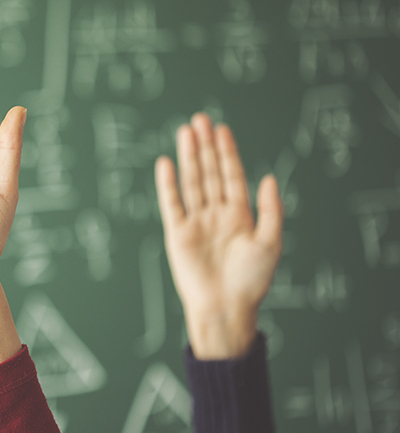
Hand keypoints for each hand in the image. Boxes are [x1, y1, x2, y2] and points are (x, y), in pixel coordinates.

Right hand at [155, 114, 282, 359]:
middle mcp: (216, 215)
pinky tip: (167, 163)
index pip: (231, 176)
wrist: (225, 307)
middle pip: (209, 173)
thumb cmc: (251, 281)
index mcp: (239, 215)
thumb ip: (270, 209)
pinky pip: (171, 203)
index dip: (227, 153)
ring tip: (186, 132)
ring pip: (191, 182)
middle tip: (200, 119)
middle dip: (205, 146)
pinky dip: (168, 184)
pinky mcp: (178, 234)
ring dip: (189, 157)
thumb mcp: (270, 242)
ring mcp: (195, 222)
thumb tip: (268, 177)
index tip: (222, 129)